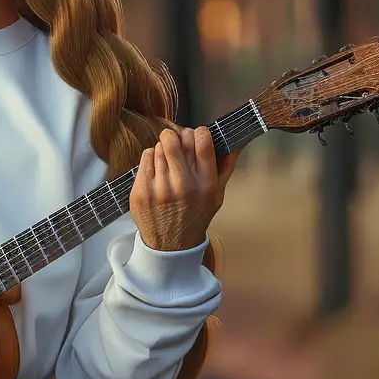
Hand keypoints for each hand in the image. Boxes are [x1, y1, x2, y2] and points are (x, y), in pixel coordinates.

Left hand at [129, 125, 237, 253]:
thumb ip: (226, 167)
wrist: (171, 246)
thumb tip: (236, 140)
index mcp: (205, 185)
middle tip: (178, 144)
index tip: (196, 137)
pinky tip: (157, 171)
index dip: (198, 132)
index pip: (202, 140)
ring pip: (160, 146)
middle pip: (177, 138)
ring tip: (168, 163)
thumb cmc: (196, 216)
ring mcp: (160, 188)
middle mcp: (183, 185)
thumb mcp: (216, 195)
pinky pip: (146, 156)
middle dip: (178, 136)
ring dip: (164, 148)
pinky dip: (151, 157)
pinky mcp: (142, 190)